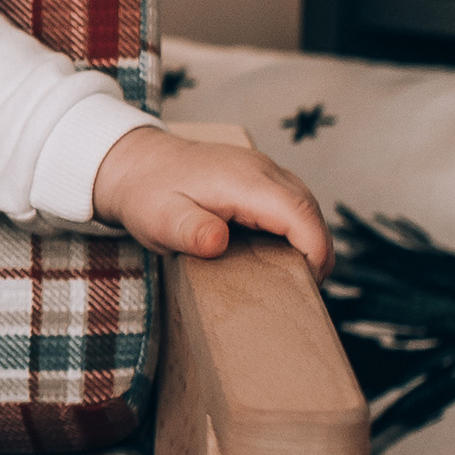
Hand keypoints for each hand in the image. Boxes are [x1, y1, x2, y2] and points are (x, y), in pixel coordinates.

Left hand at [90, 123, 331, 274]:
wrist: (136, 164)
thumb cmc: (148, 195)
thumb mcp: (159, 220)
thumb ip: (189, 230)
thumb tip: (217, 242)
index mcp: (243, 180)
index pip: (299, 213)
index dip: (314, 249)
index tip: (310, 284)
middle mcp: (262, 169)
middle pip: (310, 209)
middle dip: (318, 250)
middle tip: (305, 291)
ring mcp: (263, 169)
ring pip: (305, 204)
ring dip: (309, 239)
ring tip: (295, 277)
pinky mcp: (260, 176)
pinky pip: (291, 201)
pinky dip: (296, 228)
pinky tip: (281, 254)